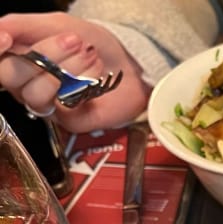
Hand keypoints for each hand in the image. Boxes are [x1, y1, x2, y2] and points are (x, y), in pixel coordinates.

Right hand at [0, 12, 149, 132]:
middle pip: (10, 77)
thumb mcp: (55, 23)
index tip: (7, 39)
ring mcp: (47, 104)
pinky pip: (61, 107)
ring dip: (64, 71)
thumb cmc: (93, 43)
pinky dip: (79, 88)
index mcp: (18, 57)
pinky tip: (95, 76)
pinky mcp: (69, 120)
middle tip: (73, 41)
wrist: (130, 63)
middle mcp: (27, 83)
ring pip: (34, 95)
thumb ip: (21, 25)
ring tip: (89, 56)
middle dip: (43, 54)